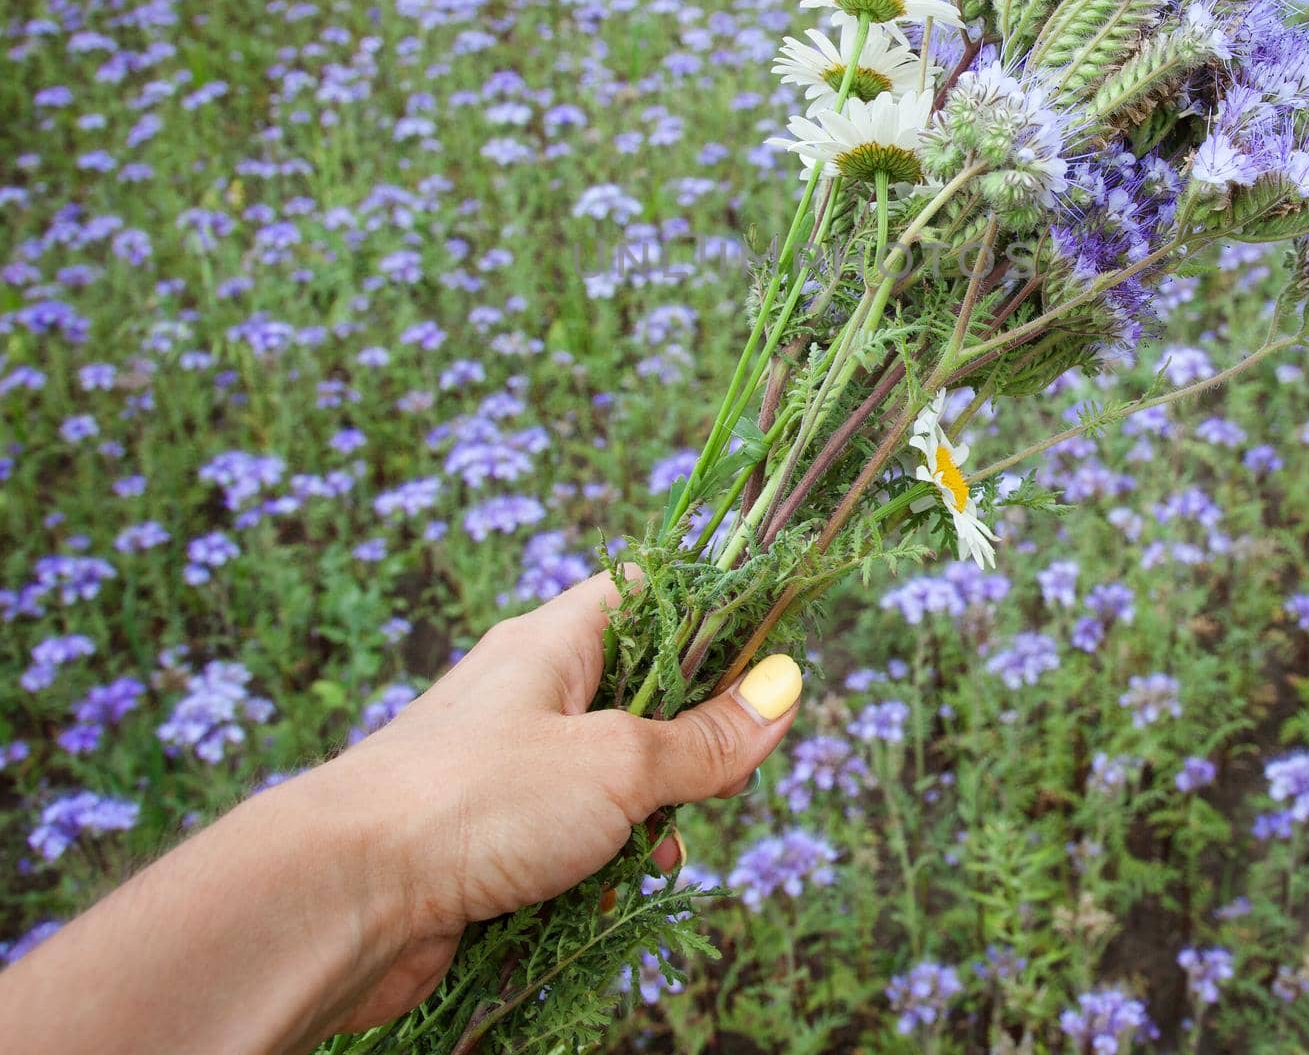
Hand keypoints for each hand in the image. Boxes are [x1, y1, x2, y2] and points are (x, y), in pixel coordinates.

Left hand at [319, 568, 803, 1032]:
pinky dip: (600, 864)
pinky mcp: (488, 837)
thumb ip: (704, 738)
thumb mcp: (615, 762)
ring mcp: (505, 767)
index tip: (770, 656)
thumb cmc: (476, 800)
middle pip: (641, 694)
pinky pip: (571, 838)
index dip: (715, 614)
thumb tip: (786, 689)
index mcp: (554, 641)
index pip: (651, 592)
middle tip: (723, 780)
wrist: (338, 898)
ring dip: (647, 817)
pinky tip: (611, 894)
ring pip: (611, 778)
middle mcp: (530, 693)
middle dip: (689, 744)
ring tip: (656, 851)